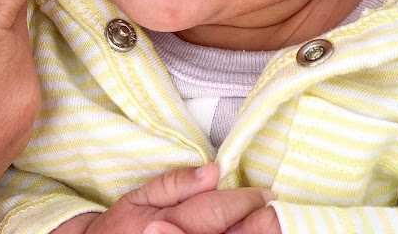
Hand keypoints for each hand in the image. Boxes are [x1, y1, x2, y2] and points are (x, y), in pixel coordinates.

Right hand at [59, 164, 273, 233]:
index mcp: (163, 223)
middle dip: (255, 225)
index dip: (243, 202)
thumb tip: (214, 171)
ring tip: (268, 224)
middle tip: (274, 212)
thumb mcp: (140, 195)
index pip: (214, 212)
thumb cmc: (123, 224)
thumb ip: (176, 183)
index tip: (264, 194)